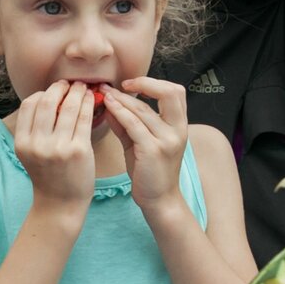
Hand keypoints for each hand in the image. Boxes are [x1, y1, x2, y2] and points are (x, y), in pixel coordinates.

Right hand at [12, 80, 94, 218]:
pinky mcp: (78, 150)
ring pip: (68, 107)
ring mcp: (58, 148)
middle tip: (70, 83)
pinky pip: (84, 119)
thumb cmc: (49, 176)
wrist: (61, 204)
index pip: (29, 105)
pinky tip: (91, 100)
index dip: (43, 93)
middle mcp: (38, 144)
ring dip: (77, 92)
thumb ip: (34, 129)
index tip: (54, 90)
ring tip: (83, 87)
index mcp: (23, 143)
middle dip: (60, 88)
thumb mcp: (31, 153)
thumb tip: (48, 97)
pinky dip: (88, 105)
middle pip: (47, 102)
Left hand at [101, 77, 188, 218]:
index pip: (175, 92)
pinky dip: (120, 113)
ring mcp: (166, 140)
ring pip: (144, 109)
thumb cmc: (149, 173)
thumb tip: (110, 103)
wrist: (159, 201)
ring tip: (105, 94)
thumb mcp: (139, 144)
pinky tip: (109, 107)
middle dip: (142, 83)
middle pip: (168, 93)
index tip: (132, 84)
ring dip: (122, 99)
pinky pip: (134, 124)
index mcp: (180, 126)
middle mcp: (178, 131)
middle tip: (117, 85)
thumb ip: (126, 124)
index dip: (154, 83)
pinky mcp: (153, 150)